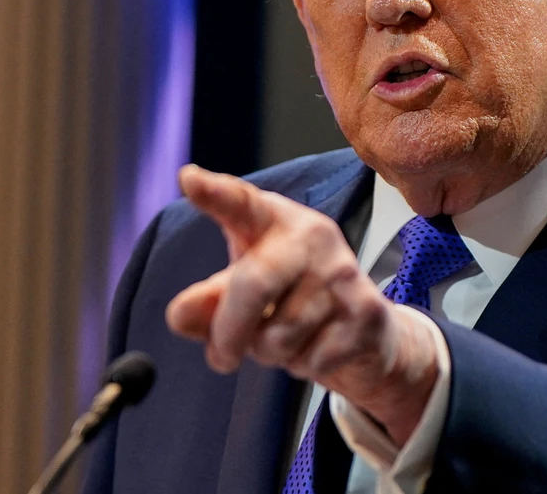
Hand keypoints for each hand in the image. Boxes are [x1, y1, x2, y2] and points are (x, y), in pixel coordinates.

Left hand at [165, 164, 439, 443]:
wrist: (367, 333)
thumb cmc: (292, 302)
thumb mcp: (242, 295)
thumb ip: (207, 303)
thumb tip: (179, 315)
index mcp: (274, 221)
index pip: (241, 203)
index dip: (215, 194)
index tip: (188, 179)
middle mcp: (312, 236)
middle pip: (254, 284)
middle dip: (228, 333)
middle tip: (221, 358)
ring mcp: (343, 271)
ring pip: (279, 334)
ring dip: (269, 354)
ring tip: (285, 340)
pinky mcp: (365, 311)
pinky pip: (311, 359)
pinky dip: (302, 367)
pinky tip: (317, 349)